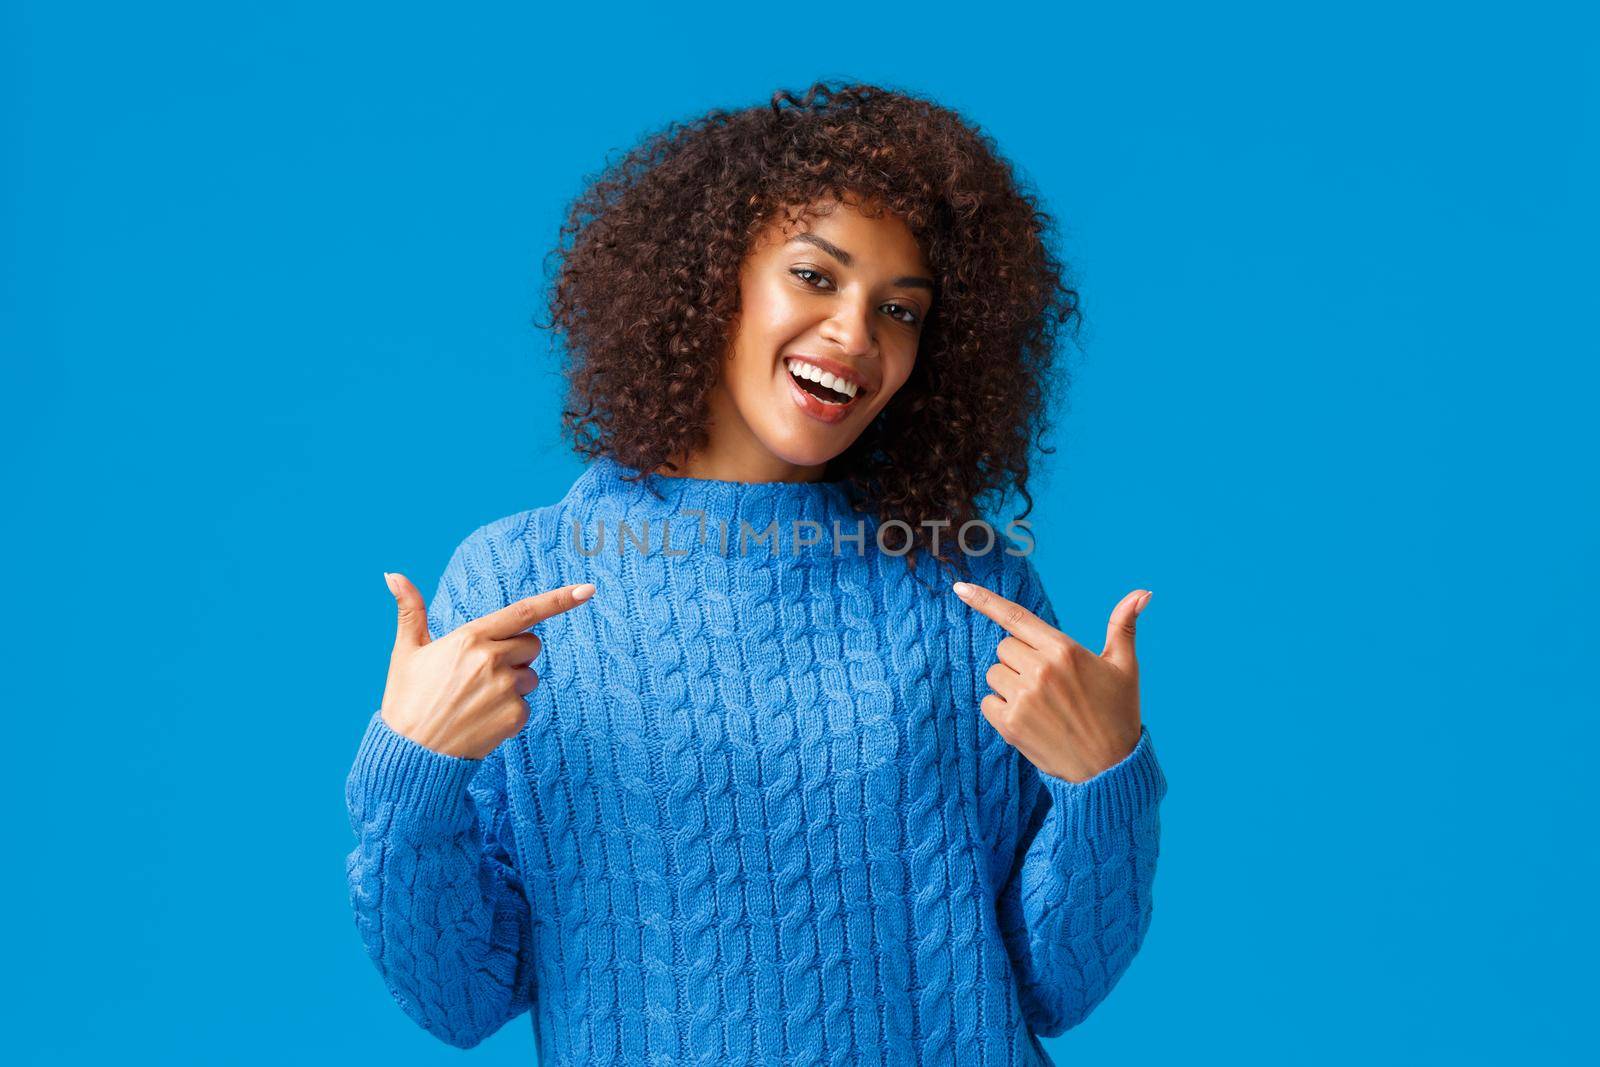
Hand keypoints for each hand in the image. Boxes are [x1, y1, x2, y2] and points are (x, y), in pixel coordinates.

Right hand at [379, 572, 595, 759]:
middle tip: (481, 674)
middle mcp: (491, 660)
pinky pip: (526, 705)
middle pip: (531, 644)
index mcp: (469, 638)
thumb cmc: (407, 700)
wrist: (410, 755)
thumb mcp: (406, 652)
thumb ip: (410, 611)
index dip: (558, 600)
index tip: (587, 590)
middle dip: (515, 654)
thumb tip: (393, 574)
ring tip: (476, 700)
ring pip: (530, 675)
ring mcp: (505, 689)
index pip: (523, 612)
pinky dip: (509, 712)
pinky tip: (482, 719)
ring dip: (513, 684)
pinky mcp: (514, 716)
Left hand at [953, 582, 1151, 782]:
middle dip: (1020, 659)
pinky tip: (1029, 720)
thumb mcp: (1125, 667)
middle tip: (1048, 683)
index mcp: (1064, 650)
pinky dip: (1001, 709)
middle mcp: (1041, 670)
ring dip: (1010, 684)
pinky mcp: (1010, 725)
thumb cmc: (1119, 714)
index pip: (1016, 617)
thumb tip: (1144, 592)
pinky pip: (988, 702)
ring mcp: (1023, 698)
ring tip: (1042, 704)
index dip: (985, 600)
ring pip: (995, 674)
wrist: (1110, 769)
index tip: (960, 588)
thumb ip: (1123, 626)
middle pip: (1004, 647)